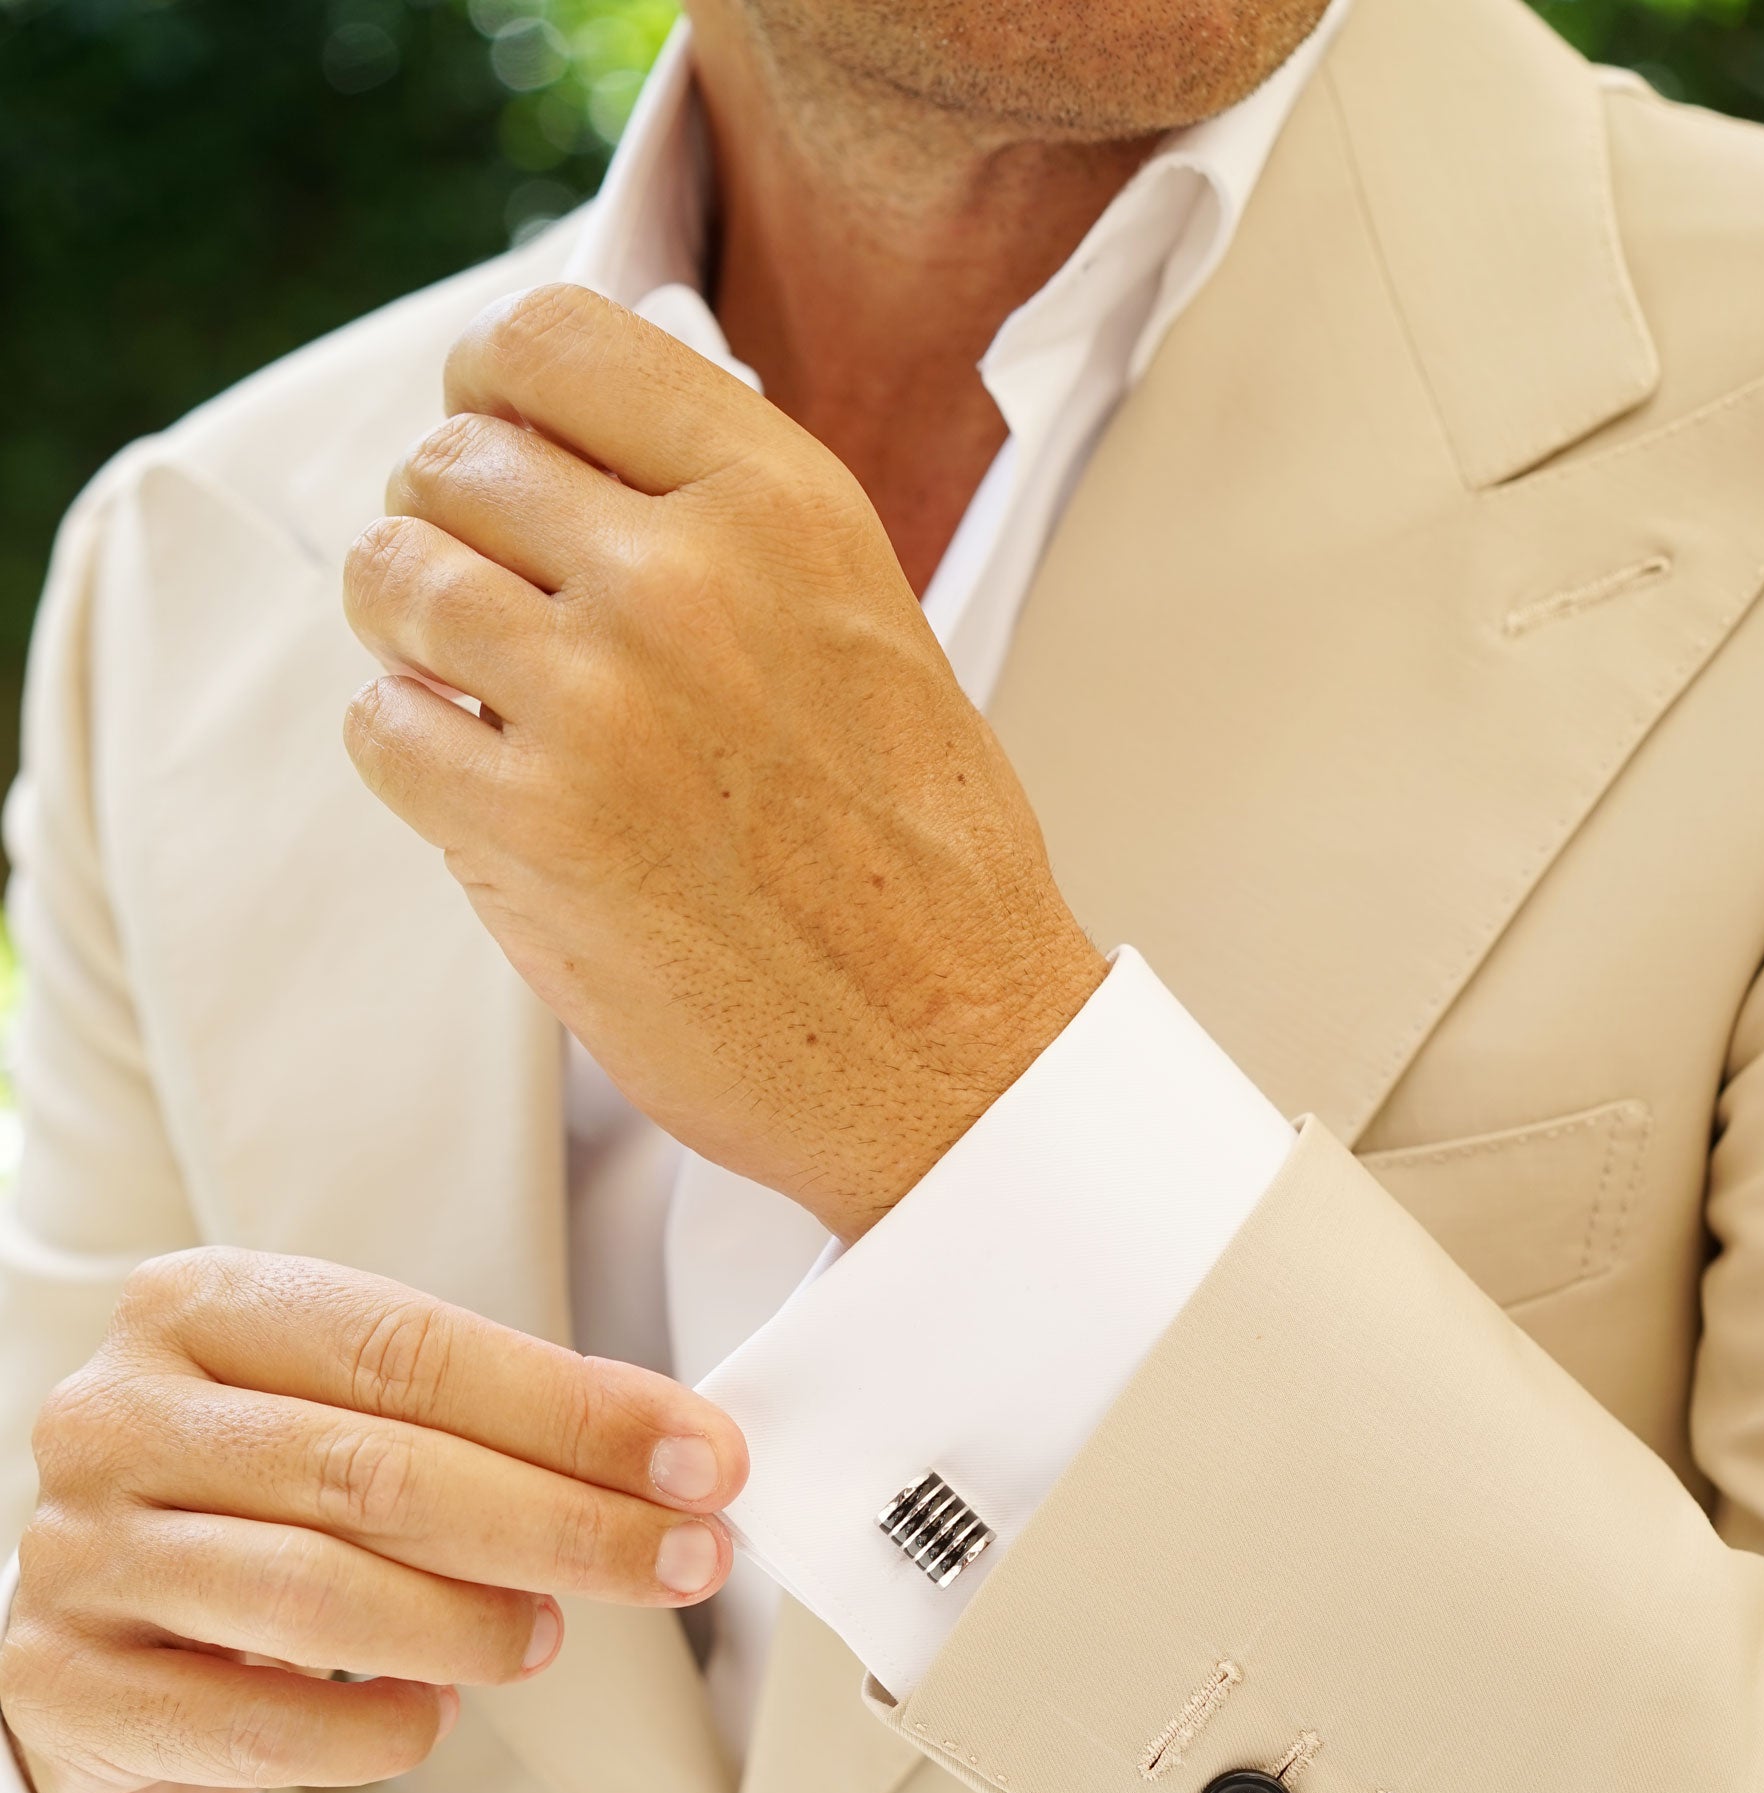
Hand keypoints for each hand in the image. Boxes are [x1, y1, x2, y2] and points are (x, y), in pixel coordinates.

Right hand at [0, 1249, 744, 1792]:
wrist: (106, 1650)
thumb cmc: (269, 1516)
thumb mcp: (362, 1430)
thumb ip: (498, 1427)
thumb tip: (691, 1460)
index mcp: (195, 1309)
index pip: (407, 1349)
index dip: (572, 1412)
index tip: (706, 1462)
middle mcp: (115, 1416)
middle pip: (374, 1470)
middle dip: (560, 1523)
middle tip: (683, 1564)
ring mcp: (77, 1553)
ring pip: (313, 1592)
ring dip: (467, 1626)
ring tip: (545, 1641)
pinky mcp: (67, 1690)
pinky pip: (248, 1723)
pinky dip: (369, 1727)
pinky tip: (430, 1719)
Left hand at [340, 284, 1107, 1241]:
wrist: (952, 1050)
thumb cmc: (916, 859)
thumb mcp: (861, 617)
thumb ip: (725, 521)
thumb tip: (559, 456)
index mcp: (779, 500)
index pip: (549, 339)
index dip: (488, 388)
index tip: (492, 442)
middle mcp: (682, 575)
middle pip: (453, 460)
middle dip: (448, 528)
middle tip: (488, 605)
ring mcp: (597, 701)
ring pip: (391, 578)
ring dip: (407, 635)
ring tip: (467, 689)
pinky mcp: (532, 829)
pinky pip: (380, 728)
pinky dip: (410, 753)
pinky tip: (482, 787)